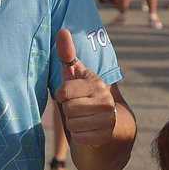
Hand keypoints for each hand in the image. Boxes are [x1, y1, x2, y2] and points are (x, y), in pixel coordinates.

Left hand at [54, 29, 116, 146]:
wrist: (106, 119)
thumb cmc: (82, 92)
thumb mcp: (74, 73)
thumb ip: (66, 53)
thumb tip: (62, 31)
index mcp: (96, 83)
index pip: (64, 92)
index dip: (61, 95)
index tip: (67, 94)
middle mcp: (105, 100)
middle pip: (68, 110)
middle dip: (68, 110)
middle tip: (77, 107)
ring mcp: (107, 119)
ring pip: (72, 125)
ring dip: (73, 124)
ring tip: (82, 118)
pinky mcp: (105, 135)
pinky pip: (79, 138)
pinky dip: (79, 136)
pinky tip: (87, 129)